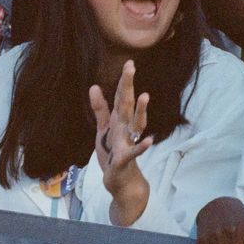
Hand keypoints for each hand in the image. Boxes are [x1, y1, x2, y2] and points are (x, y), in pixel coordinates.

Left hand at [90, 60, 153, 225]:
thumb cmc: (113, 153)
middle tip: (131, 67)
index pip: (121, 97)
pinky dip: (141, 146)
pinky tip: (149, 140)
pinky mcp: (126, 158)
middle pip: (127, 104)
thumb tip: (93, 86)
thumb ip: (100, 109)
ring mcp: (128, 142)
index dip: (123, 81)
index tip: (129, 62)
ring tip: (144, 96)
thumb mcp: (103, 129)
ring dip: (140, 111)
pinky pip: (134, 151)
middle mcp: (126, 128)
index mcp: (119, 120)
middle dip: (128, 86)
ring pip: (135, 125)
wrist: (122, 180)